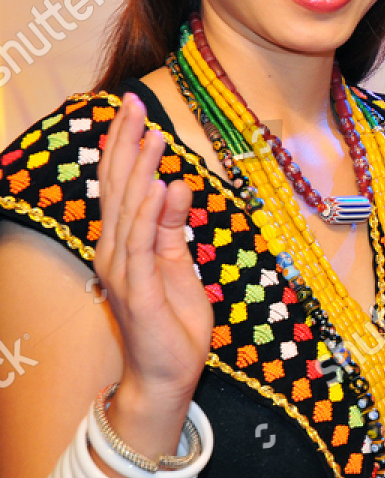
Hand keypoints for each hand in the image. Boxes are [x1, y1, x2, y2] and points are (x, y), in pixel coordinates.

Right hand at [95, 93, 213, 404]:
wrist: (167, 373)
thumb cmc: (172, 319)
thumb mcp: (177, 262)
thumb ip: (173, 224)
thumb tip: (177, 181)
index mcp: (122, 243)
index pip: (120, 186)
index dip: (124, 146)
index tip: (133, 107)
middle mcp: (114, 251)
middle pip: (118, 189)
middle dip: (127, 145)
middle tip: (135, 104)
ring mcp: (123, 271)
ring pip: (130, 211)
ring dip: (141, 171)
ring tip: (153, 134)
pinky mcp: (139, 291)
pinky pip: (144, 246)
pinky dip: (152, 215)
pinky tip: (160, 187)